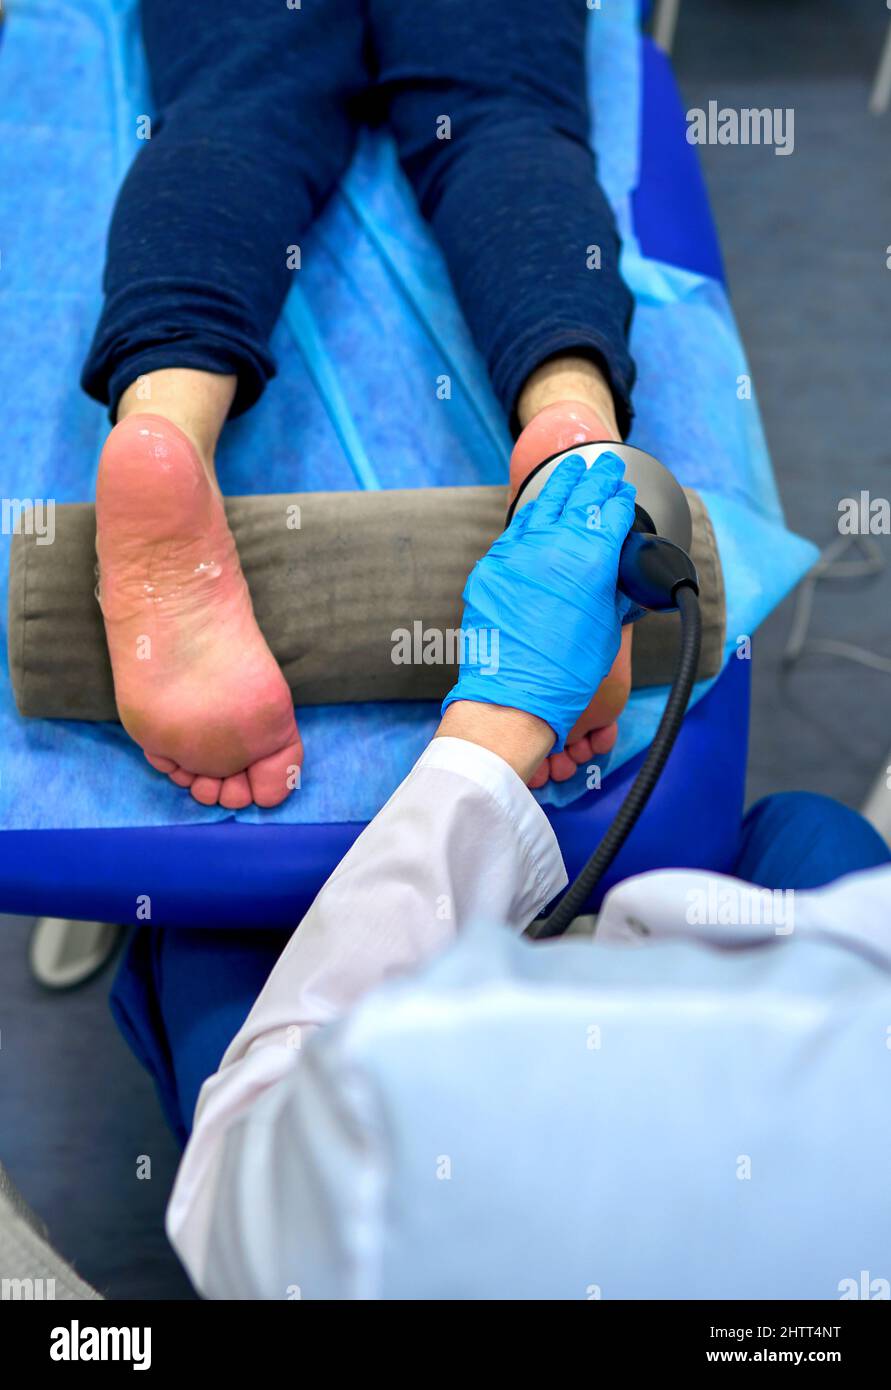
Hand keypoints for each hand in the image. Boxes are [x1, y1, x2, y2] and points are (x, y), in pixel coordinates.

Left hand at [442, 451, 635, 752]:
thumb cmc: (566, 671)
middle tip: (607, 463)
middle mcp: (555, 545)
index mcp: (592, 558)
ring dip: (561, 484)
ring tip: (572, 469)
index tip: (625, 492)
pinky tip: (538, 509)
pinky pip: (515, 531)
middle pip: (580, 497)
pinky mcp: (493, 566)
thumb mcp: (607, 626)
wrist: (515, 693)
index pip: (612, 514)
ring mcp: (519, 552)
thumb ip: (612, 589)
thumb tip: (612, 574)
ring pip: (543, 504)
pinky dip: (531, 516)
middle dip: (596, 478)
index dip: (621, 500)